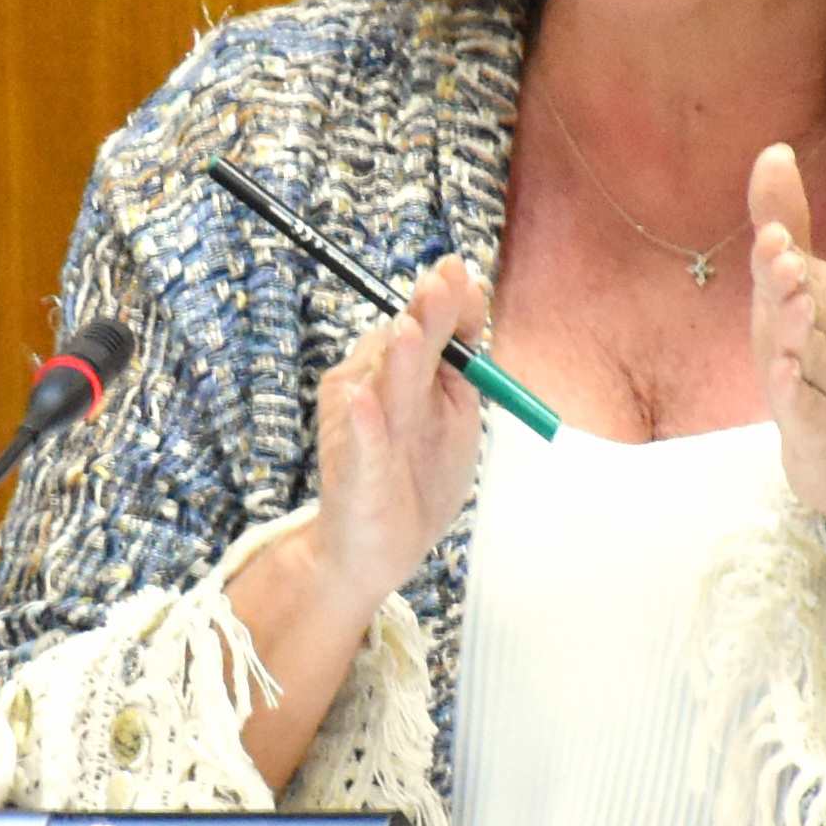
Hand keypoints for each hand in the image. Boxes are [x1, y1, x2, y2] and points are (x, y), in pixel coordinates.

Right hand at [309, 252, 493, 606]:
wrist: (373, 553)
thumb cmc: (416, 480)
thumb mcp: (453, 415)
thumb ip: (461, 359)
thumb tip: (470, 289)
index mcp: (406, 378)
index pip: (426, 330)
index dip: (444, 304)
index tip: (460, 273)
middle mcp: (376, 393)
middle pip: (403, 348)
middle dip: (423, 317)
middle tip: (439, 282)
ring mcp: (360, 430)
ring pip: (381, 388)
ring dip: (394, 360)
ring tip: (406, 331)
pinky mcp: (354, 473)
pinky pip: (361, 445)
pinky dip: (364, 424)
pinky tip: (364, 401)